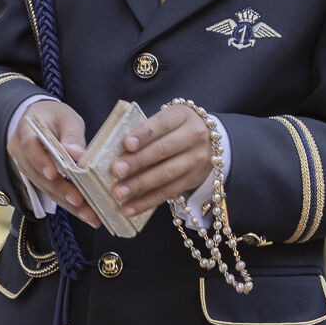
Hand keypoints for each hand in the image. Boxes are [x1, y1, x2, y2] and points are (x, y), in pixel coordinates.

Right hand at [6, 99, 102, 228]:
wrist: (40, 119)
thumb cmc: (55, 117)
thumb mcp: (67, 118)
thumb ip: (72, 135)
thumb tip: (77, 154)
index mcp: (26, 131)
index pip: (30, 147)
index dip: (41, 162)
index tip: (54, 174)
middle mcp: (21, 152)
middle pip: (38, 174)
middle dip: (60, 190)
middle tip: (79, 201)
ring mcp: (26, 168)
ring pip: (44, 188)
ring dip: (66, 203)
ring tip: (89, 215)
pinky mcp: (35, 179)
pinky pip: (49, 192)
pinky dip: (67, 203)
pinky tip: (85, 213)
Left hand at [108, 102, 213, 218]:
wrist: (210, 140)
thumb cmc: (176, 127)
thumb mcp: (167, 118)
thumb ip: (147, 129)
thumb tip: (117, 149)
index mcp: (182, 116)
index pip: (162, 124)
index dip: (144, 134)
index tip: (126, 144)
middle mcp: (193, 137)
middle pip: (163, 150)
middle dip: (137, 162)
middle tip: (115, 171)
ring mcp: (196, 160)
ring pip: (165, 174)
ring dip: (139, 185)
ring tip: (118, 192)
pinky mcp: (192, 180)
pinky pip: (167, 192)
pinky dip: (146, 202)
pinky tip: (129, 208)